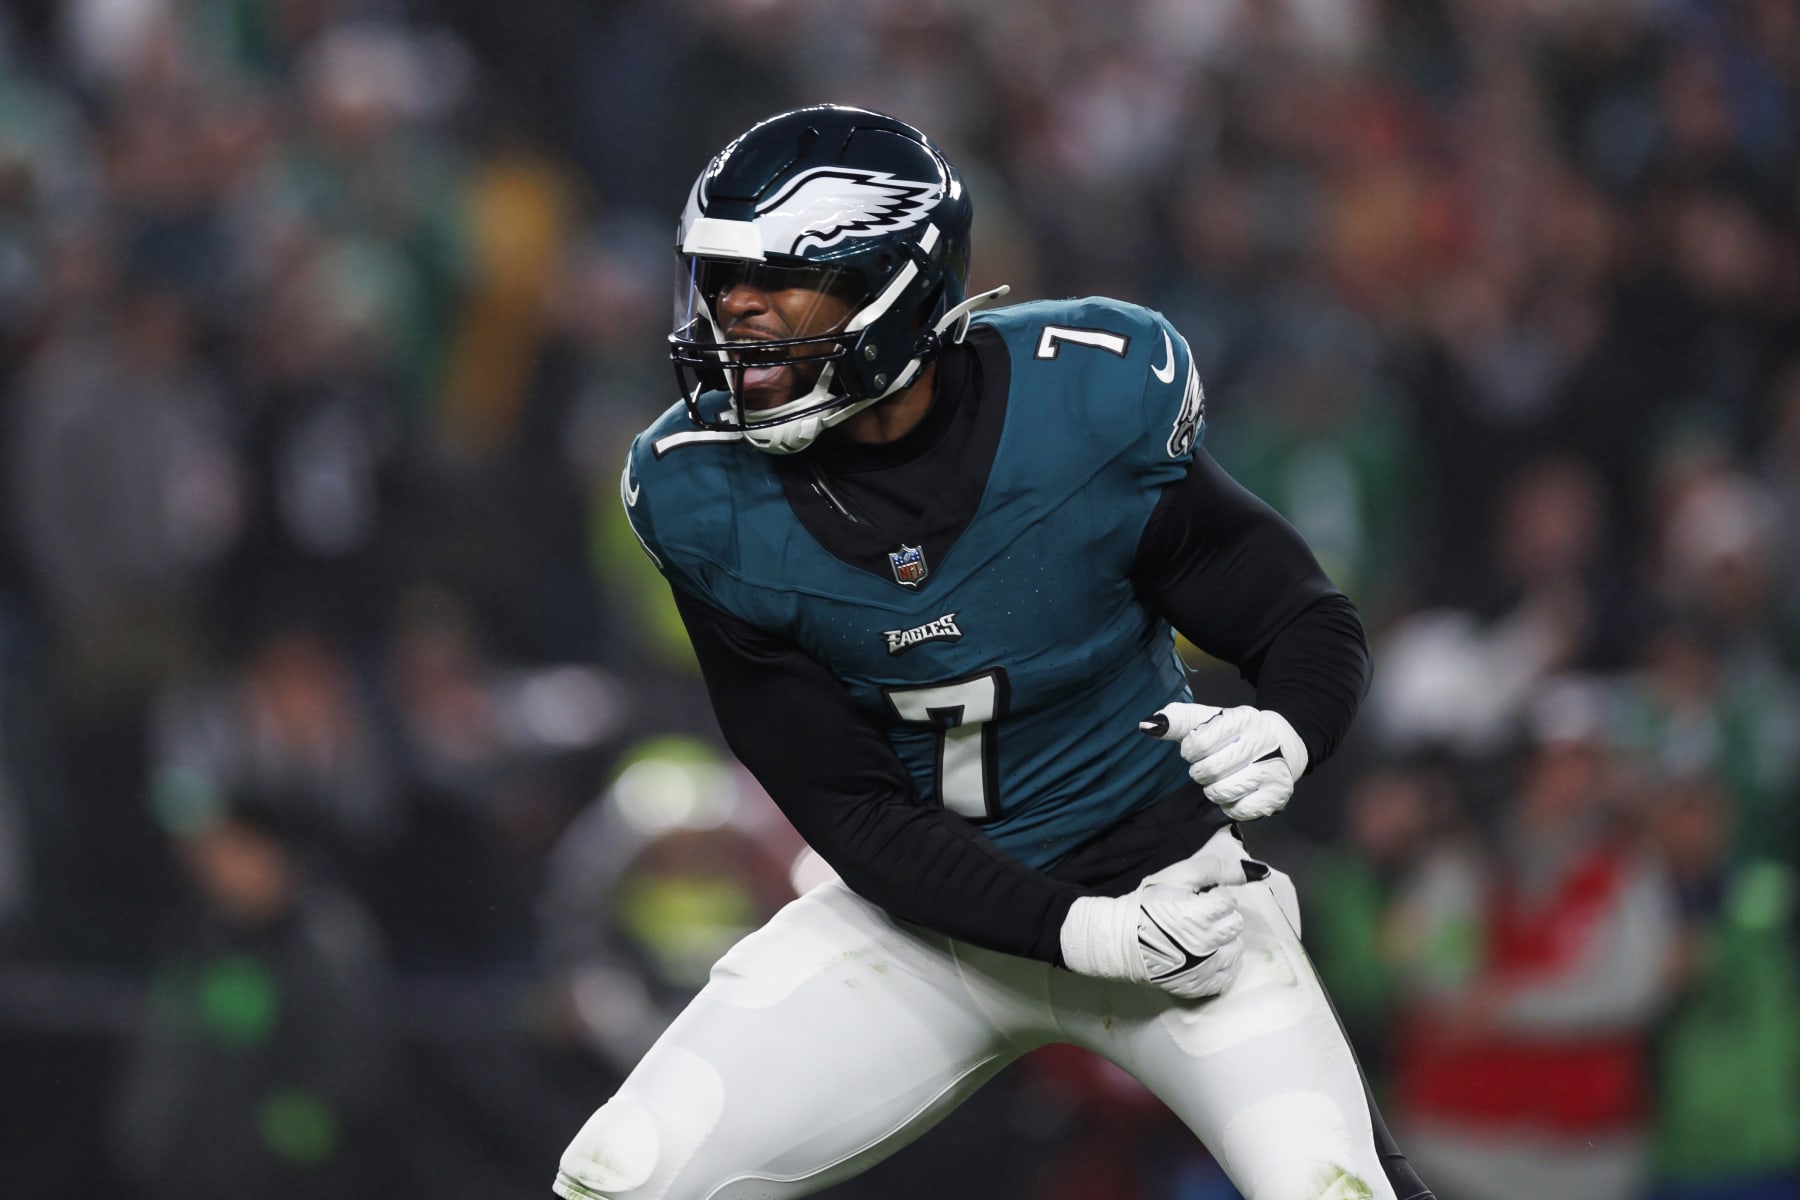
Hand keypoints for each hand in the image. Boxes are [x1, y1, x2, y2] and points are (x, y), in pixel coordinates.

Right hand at [1060, 854, 1249, 999]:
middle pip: (1235, 926)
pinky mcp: (1199, 986)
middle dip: (1221, 918)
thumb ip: (1217, 869)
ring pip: (1236, 951)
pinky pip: (1227, 977)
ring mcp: (1204, 968)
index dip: (1213, 897)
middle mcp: (1207, 943)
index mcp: (1201, 913)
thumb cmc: (1148, 904)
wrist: (1121, 939)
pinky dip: (1221, 966)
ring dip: (1223, 942)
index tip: (1197, 900)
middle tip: (1198, 918)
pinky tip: (1206, 957)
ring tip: (1200, 938)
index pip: (1229, 901)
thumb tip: (1261, 871)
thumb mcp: (1178, 875)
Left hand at [1141, 703, 1307, 820]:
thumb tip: (1147, 725)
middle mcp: (1263, 741)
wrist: (1279, 743)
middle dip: (1200, 773)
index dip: (1190, 751)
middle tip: (1204, 769)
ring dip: (1213, 790)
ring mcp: (1274, 769)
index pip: (1200, 743)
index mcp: (1243, 718)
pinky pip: (1240, 810)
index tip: (1194, 751)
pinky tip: (1234, 794)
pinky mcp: (1278, 794)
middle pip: (1212, 769)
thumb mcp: (1207, 720)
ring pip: (1225, 791)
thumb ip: (1177, 720)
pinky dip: (1230, 807)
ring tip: (1217, 782)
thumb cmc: (1232, 733)